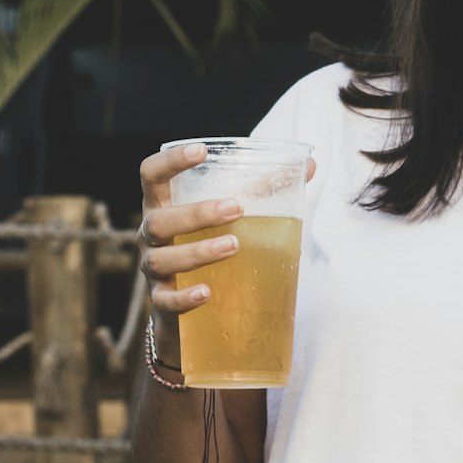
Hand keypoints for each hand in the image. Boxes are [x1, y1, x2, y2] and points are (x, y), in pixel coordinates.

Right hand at [137, 143, 315, 362]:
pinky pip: (167, 301)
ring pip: (163, 259)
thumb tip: (311, 165)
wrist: (192, 310)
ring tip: (233, 246)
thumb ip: (264, 190)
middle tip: (236, 208)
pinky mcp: (162, 303)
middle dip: (197, 213)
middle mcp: (152, 236)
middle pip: (160, 220)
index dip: (171, 161)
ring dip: (198, 252)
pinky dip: (185, 296)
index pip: (152, 175)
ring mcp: (154, 270)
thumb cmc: (209, 244)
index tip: (201, 151)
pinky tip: (207, 292)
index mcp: (165, 206)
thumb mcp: (231, 216)